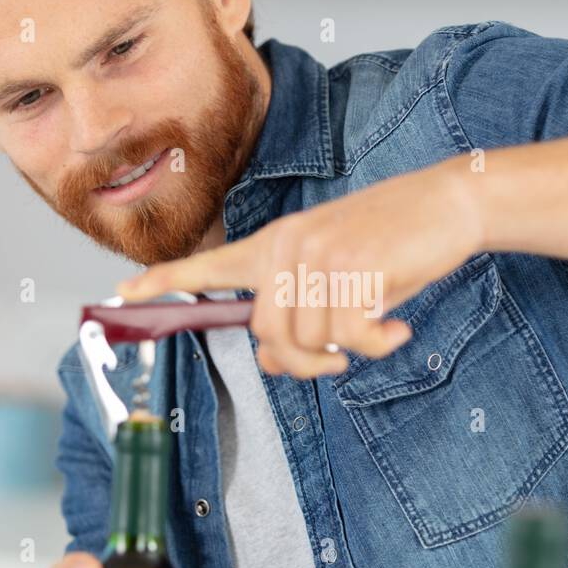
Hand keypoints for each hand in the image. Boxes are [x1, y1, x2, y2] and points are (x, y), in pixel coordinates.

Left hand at [117, 162, 482, 378]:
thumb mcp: (337, 276)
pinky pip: (351, 338)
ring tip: (380, 330)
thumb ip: (299, 311)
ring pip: (310, 340)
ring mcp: (318, 254)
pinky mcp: (353, 268)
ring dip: (349, 352)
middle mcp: (288, 247)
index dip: (165, 282)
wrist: (446, 203)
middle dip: (304, 364)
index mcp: (278, 244)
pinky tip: (397, 328)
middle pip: (271, 334)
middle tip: (339, 362)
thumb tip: (271, 360)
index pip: (210, 265)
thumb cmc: (392, 243)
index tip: (121, 293)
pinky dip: (378, 345)